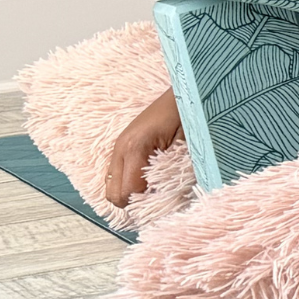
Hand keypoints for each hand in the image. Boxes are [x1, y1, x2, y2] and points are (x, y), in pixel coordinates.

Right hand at [107, 88, 181, 207]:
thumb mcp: (185, 144)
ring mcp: (118, 147)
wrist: (184, 91)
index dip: (144, 204)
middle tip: (156, 202)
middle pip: (113, 195)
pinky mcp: (122, 146)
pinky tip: (147, 181)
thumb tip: (165, 197)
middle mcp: (120, 148)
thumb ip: (172, 171)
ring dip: (129, 194)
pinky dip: (128, 183)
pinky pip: (116, 175)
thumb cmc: (187, 114)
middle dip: (133, 203)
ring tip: (152, 193)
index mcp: (135, 148)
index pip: (128, 192)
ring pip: (111, 187)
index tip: (161, 206)